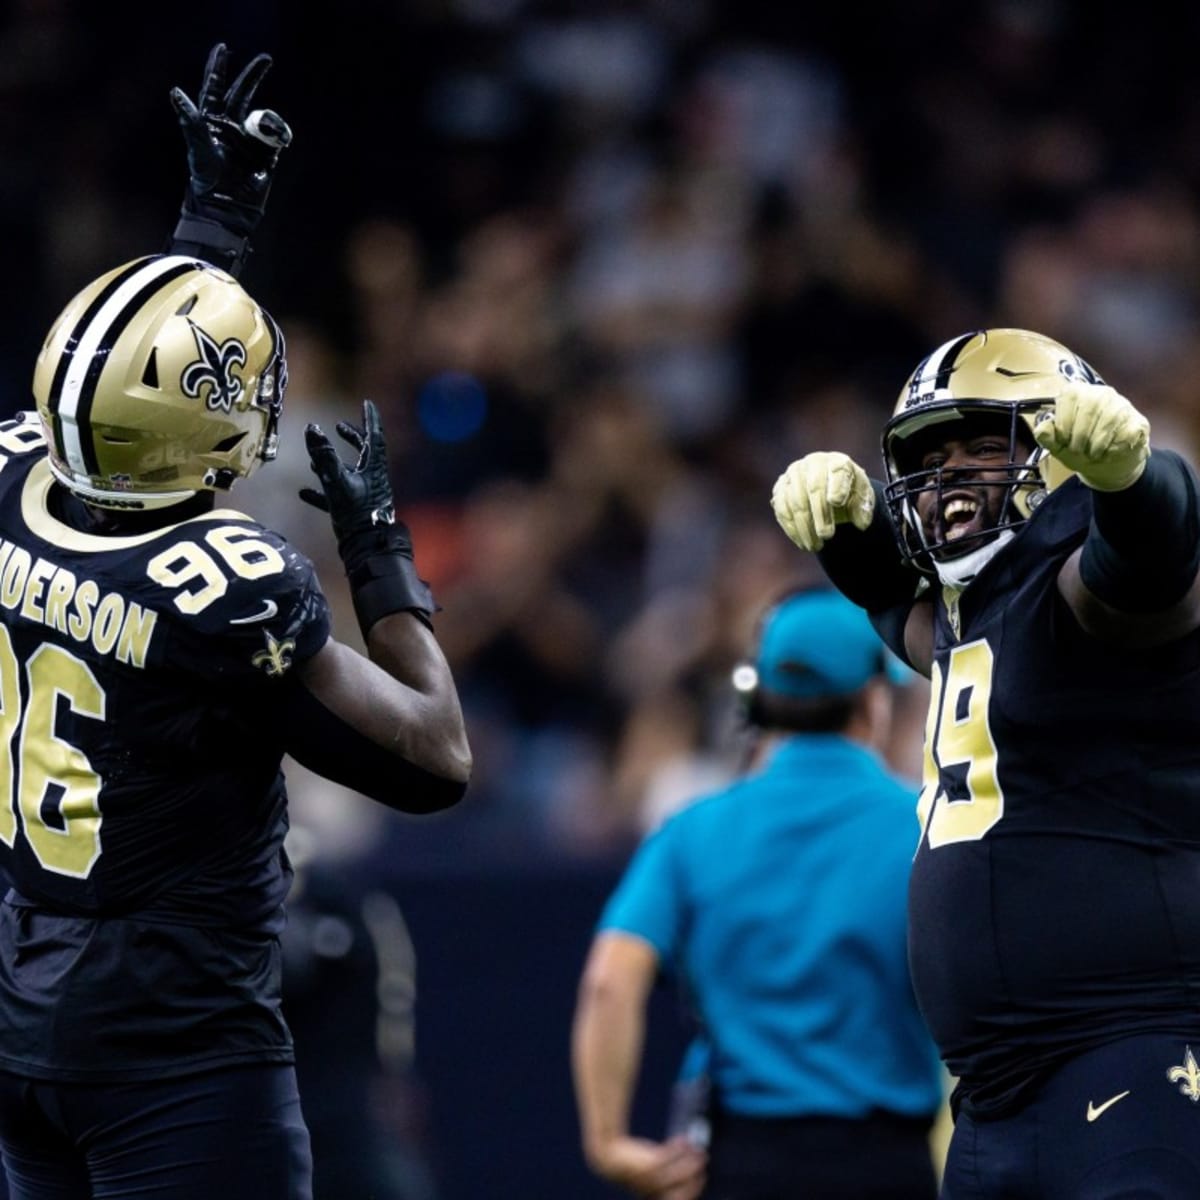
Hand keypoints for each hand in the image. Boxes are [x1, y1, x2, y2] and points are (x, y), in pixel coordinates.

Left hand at [171, 42, 292, 237]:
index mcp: (211, 121)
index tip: (223, 48)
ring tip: (261, 137)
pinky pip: (277, 135)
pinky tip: (276, 141)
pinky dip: (278, 135)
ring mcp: (250, 139)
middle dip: (253, 75)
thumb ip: (190, 120)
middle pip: (243, 93)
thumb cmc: (207, 180)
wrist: (229, 207)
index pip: (215, 88)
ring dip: (264, 120)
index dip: (218, 68)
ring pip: (262, 115)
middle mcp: (231, 126)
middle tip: (266, 59)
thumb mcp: (198, 148)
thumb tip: (174, 91)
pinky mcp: (267, 153)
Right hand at [300, 400, 396, 546]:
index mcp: (373, 468)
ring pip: (350, 472)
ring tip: (316, 458)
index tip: (367, 403)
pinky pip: (337, 496)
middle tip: (340, 427)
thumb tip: (312, 429)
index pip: (374, 436)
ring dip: (335, 462)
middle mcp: (371, 478)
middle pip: (364, 452)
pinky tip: (303, 493)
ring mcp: (364, 494)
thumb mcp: (337, 482)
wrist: (365, 547)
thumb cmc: (356, 514)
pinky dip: (321, 492)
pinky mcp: (354, 510)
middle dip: (353, 438)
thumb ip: (324, 456)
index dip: (370, 419)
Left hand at [588, 1134, 705, 1199]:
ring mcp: (649, 1182)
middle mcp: (654, 1193)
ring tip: (695, 1145)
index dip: (694, 1187)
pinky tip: (682, 1138)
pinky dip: (677, 1149)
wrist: (608, 1158)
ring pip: (676, 1173)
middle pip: (682, 1188)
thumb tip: (691, 1161)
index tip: (702, 1173)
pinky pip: (667, 1160)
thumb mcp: (652, 1170)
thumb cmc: (632, 1165)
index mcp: (656, 1196)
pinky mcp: (645, 1168)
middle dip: (694, 1173)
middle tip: (703, 1157)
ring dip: (688, 1159)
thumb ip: (669, 1171)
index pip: (681, 1198)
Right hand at [771, 451, 874, 551]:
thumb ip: (863, 508)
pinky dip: (791, 528)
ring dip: (804, 527)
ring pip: (795, 502)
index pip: (837, 471)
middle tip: (827, 536)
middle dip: (820, 514)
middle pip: (814, 488)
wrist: (827, 486)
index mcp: (836, 462)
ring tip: (815, 546)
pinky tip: (801, 542)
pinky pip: (782, 510)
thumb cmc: (847, 491)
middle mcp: (812, 464)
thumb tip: (861, 524)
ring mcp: (793, 475)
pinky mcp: (780, 489)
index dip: (836, 486)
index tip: (837, 501)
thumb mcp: (861, 496)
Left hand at [1032, 382, 1149, 491]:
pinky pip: (1127, 432)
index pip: (1069, 398)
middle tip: (1078, 451)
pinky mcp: (1138, 421)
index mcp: (1077, 394)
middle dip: (1079, 437)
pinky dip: (1115, 448)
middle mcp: (1101, 393)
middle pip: (1090, 408)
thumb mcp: (1058, 446)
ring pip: (1110, 418)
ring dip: (1097, 444)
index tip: (1063, 441)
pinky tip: (1110, 452)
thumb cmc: (1081, 449)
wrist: (1107, 465)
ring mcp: (1122, 405)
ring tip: (1093, 454)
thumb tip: (1042, 429)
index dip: (1064, 424)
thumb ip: (1047, 437)